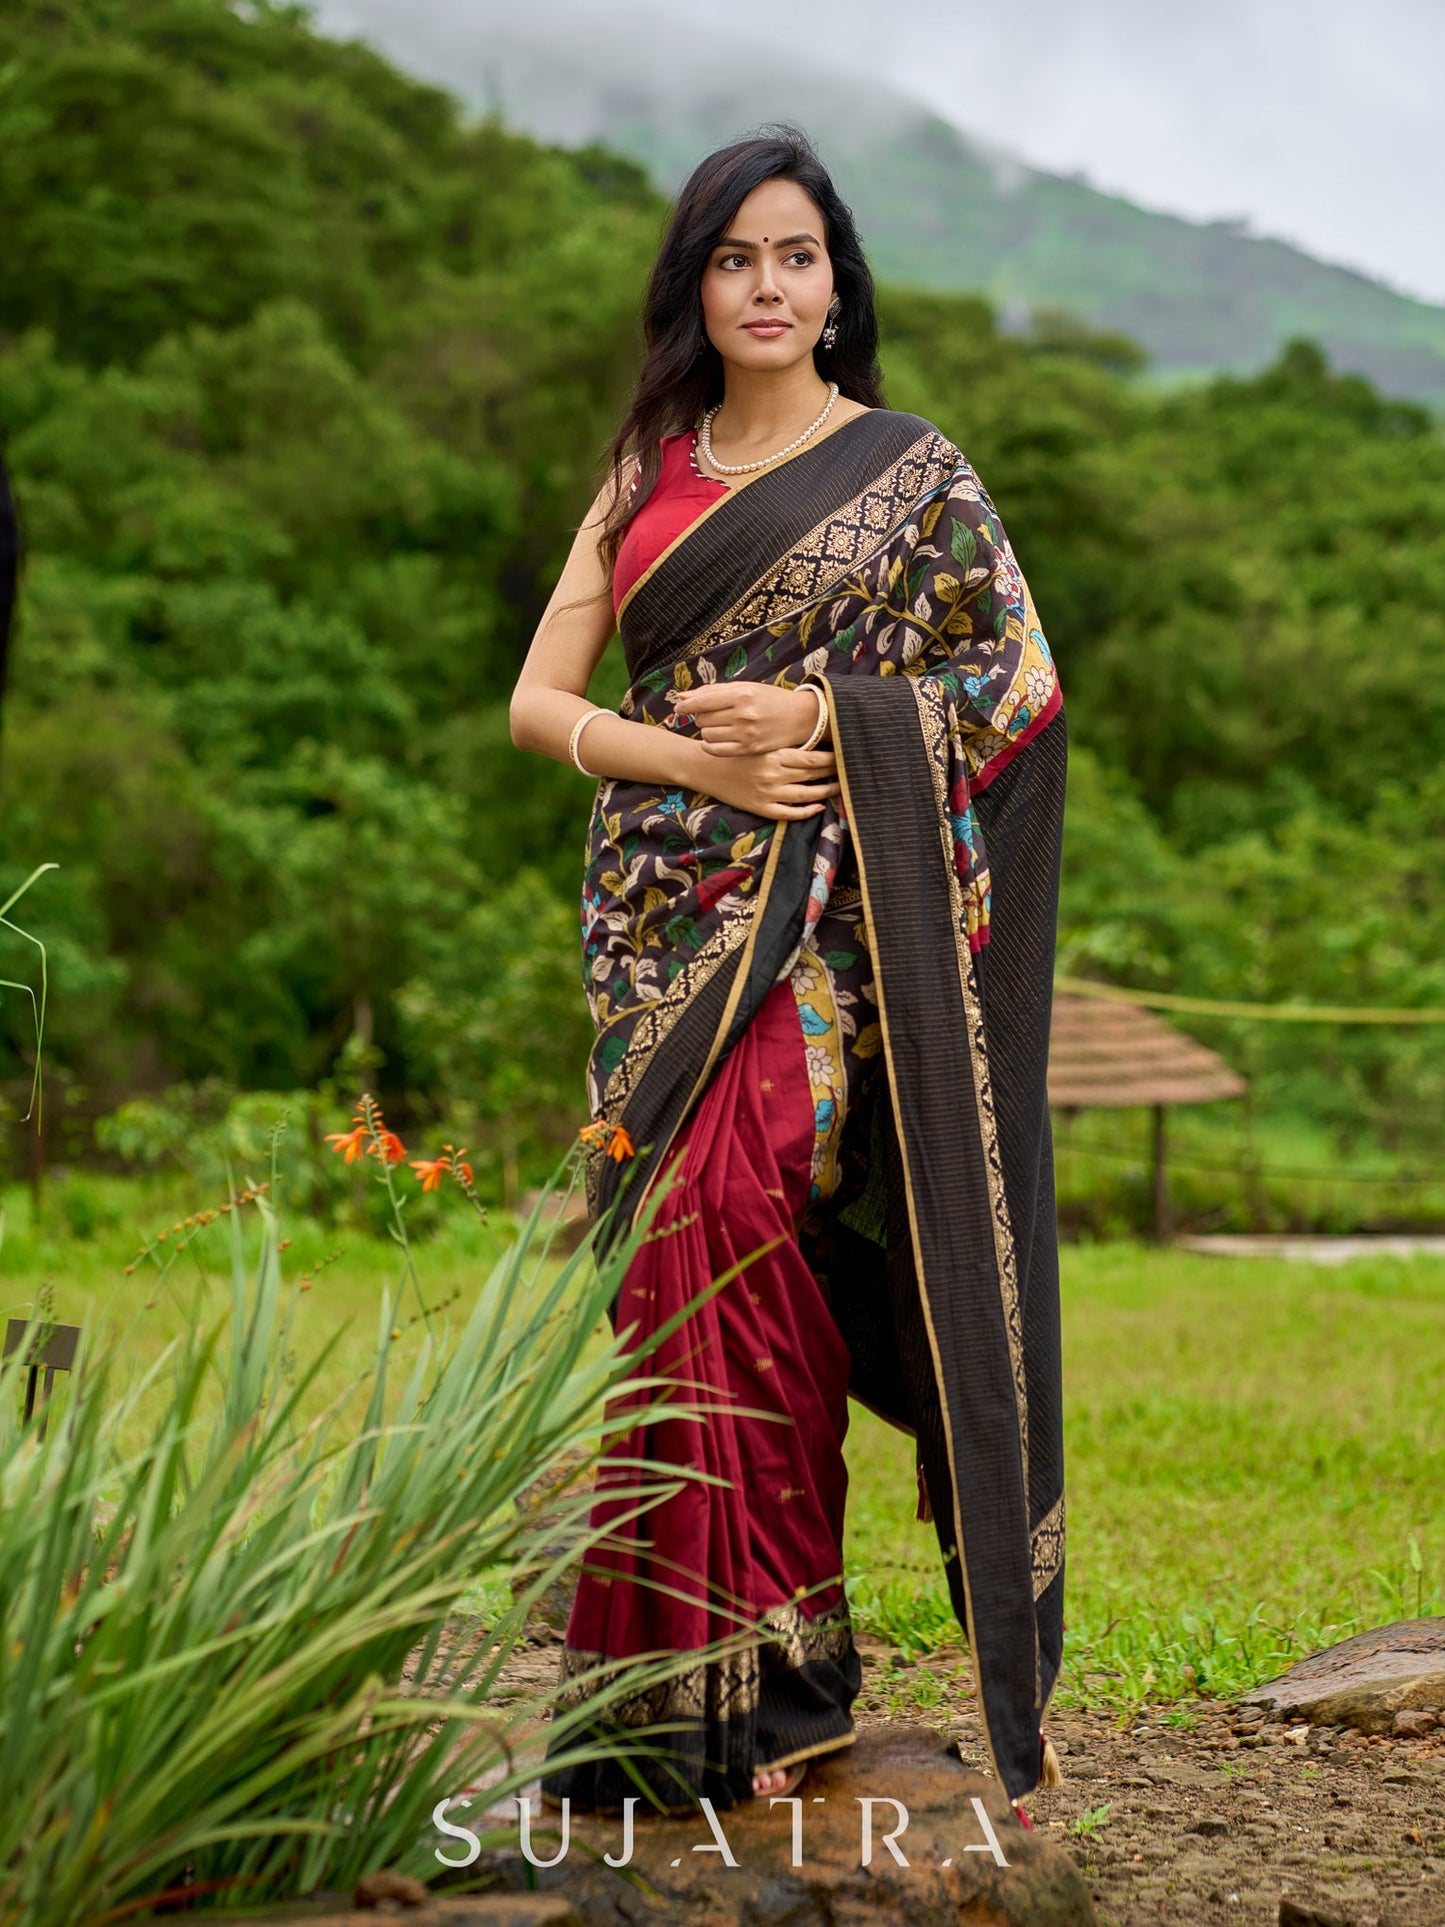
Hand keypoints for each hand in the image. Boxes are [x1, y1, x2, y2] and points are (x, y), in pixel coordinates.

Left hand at [670, 680, 822, 754]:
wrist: (800, 717)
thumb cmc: (769, 699)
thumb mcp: (744, 688)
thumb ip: (713, 691)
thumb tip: (682, 696)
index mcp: (742, 694)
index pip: (702, 701)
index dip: (686, 705)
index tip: (679, 707)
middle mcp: (743, 714)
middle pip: (702, 718)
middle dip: (701, 716)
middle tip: (711, 714)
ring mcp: (746, 733)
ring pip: (707, 734)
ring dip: (707, 730)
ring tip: (719, 726)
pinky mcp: (749, 749)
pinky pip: (716, 750)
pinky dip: (710, 745)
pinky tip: (715, 740)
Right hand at [695, 745, 839, 820]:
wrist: (704, 765)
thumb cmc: (733, 748)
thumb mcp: (757, 739)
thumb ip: (782, 741)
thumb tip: (812, 739)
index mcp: (773, 754)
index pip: (812, 756)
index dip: (831, 756)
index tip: (844, 752)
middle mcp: (773, 775)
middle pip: (813, 774)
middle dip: (833, 771)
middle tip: (849, 768)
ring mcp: (768, 793)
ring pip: (806, 795)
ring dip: (826, 792)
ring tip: (839, 787)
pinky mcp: (761, 807)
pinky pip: (790, 814)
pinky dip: (807, 812)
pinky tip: (819, 807)